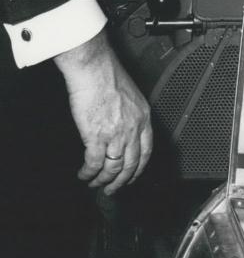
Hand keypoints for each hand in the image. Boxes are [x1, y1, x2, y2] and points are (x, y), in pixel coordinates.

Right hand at [54, 30, 151, 193]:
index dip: (139, 168)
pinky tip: (83, 175)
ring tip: (95, 185)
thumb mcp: (130, 95)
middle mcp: (133, 128)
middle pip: (131, 165)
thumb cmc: (107, 74)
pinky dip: (88, 173)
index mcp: (143, 117)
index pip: (146, 151)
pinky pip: (94, 163)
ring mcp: (116, 134)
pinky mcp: (97, 136)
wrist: (94, 67)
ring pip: (113, 168)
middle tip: (112, 190)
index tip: (132, 176)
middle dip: (121, 181)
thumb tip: (122, 126)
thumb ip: (130, 114)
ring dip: (103, 181)